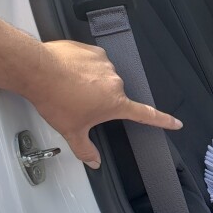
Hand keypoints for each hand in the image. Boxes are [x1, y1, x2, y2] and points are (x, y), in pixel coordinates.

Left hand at [25, 40, 181, 167]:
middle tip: (78, 103)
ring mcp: (104, 63)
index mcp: (115, 102)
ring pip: (102, 77)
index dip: (163, 120)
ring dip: (90, 82)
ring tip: (69, 86)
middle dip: (99, 100)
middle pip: (113, 95)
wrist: (37, 70)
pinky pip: (92, 60)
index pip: (146, 114)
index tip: (176, 122)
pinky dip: (83, 67)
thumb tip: (94, 162)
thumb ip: (85, 149)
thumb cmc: (55, 99)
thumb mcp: (71, 131)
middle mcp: (115, 81)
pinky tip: (69, 72)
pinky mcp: (92, 50)